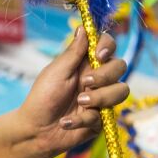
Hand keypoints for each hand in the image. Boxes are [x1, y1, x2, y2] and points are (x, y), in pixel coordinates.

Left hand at [14, 27, 127, 157]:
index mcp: (86, 63)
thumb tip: (83, 27)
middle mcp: (97, 78)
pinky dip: (83, 119)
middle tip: (85, 82)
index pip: (108, 46)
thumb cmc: (42, 97)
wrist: (35, 130)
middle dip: (105, 75)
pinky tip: (66, 122)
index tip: (98, 55)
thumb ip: (73, 52)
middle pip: (121, 66)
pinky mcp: (101, 119)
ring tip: (80, 103)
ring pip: (121, 91)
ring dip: (100, 97)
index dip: (108, 46)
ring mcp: (102, 99)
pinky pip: (104, 116)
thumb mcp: (56, 72)